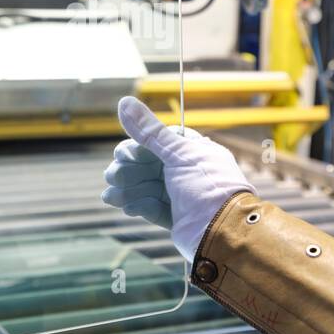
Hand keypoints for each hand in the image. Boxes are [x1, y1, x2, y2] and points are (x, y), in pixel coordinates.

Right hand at [101, 96, 254, 261]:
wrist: (223, 232)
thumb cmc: (207, 186)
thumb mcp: (178, 153)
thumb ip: (149, 131)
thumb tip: (124, 102)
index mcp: (194, 151)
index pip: (159, 143)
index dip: (138, 147)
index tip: (122, 154)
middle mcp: (188, 172)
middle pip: (149, 166)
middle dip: (128, 171)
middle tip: (112, 176)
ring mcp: (182, 195)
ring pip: (148, 187)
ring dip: (128, 190)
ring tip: (111, 196)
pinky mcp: (177, 218)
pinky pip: (153, 208)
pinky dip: (139, 206)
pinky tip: (127, 207)